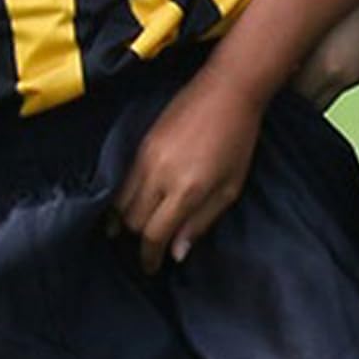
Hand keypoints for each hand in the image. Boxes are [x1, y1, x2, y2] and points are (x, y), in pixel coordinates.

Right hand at [114, 66, 263, 274]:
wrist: (227, 90)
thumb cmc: (237, 142)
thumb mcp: (229, 189)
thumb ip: (201, 222)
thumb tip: (177, 253)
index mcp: (185, 190)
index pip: (154, 234)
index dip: (150, 257)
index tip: (151, 268)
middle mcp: (159, 175)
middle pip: (132, 221)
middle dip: (138, 240)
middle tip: (147, 249)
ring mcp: (146, 157)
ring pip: (121, 201)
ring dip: (126, 220)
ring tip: (135, 231)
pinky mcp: (141, 143)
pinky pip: (122, 179)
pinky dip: (124, 198)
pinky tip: (133, 205)